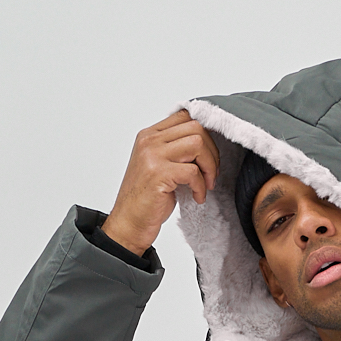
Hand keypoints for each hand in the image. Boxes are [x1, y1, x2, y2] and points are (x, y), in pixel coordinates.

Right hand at [102, 109, 219, 255]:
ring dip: (209, 166)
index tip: (208, 157)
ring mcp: (153, 156)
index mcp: (149, 135)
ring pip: (197, 143)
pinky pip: (193, 171)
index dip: (205, 135)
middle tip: (211, 174)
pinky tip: (197, 197)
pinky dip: (201, 187)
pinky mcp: (158, 174)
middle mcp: (149, 140)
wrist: (129, 224)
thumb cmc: (146, 200)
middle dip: (212, 152)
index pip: (185, 116)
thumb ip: (175, 151)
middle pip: (195, 127)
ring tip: (206, 185)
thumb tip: (205, 143)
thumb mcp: (160, 167)